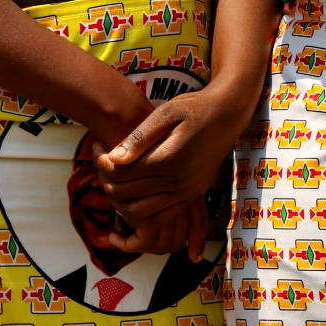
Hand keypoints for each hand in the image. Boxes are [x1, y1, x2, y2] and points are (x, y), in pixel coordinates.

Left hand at [94, 84, 246, 256]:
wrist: (227, 115)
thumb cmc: (194, 108)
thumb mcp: (166, 113)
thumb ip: (140, 137)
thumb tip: (114, 158)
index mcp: (168, 160)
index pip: (122, 174)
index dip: (103, 163)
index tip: (98, 147)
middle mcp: (177, 183)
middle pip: (127, 196)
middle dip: (107, 181)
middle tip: (102, 161)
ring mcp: (184, 194)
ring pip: (140, 214)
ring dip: (121, 200)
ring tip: (114, 177)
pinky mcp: (189, 198)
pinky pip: (158, 218)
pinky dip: (139, 211)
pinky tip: (132, 191)